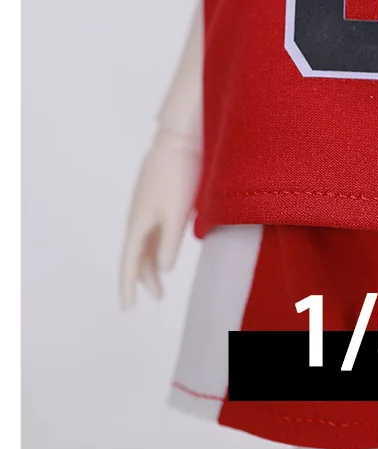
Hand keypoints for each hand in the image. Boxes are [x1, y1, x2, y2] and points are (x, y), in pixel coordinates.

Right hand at [119, 128, 201, 307]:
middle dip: (144, 278)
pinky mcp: (155, 198)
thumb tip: (163, 269)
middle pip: (137, 255)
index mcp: (138, 223)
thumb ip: (169, 243)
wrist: (178, 139)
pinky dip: (156, 246)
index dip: (128, 286)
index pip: (130, 262)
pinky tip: (165, 251)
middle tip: (158, 298)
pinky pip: (151, 230)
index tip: (128, 308)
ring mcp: (145, 207)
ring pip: (144, 243)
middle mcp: (137, 217)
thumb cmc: (179, 175)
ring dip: (151, 264)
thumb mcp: (177, 214)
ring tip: (161, 282)